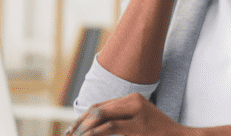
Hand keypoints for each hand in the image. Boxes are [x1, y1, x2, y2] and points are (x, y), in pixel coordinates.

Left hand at [66, 93, 193, 135]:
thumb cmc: (160, 133)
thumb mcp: (139, 122)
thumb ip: (121, 119)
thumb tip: (94, 125)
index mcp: (133, 98)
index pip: (100, 106)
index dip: (83, 117)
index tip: (72, 130)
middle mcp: (134, 102)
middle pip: (98, 110)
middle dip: (80, 123)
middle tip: (70, 135)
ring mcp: (137, 114)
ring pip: (102, 118)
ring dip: (85, 130)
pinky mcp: (139, 128)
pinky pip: (110, 128)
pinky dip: (96, 133)